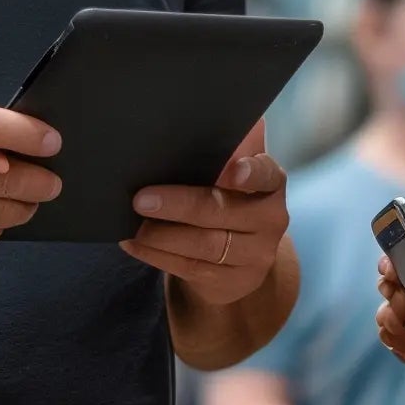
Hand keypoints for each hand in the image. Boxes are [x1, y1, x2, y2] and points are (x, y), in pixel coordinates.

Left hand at [123, 121, 288, 305]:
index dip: (250, 173)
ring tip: (134, 224)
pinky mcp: (234, 282)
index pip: (266, 175)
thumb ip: (223, 154)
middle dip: (179, 204)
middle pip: (222, 211)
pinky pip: (190, 268)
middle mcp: (270, 219)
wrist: (239, 259)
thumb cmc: (227, 201)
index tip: (232, 171)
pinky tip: (134, 244)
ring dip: (162, 235)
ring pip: (205, 245)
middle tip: (142, 199)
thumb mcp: (233, 178)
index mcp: (271, 184)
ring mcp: (255, 255)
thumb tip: (190, 122)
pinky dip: (157, 256)